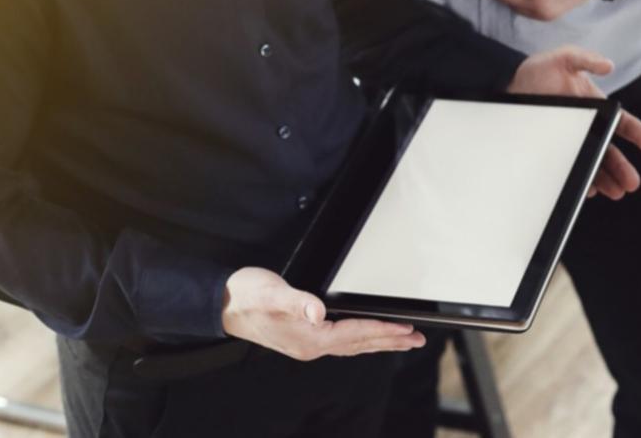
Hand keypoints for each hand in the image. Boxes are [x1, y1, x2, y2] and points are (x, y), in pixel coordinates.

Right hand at [220, 268, 424, 360]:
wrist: (223, 305)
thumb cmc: (246, 296)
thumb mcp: (273, 294)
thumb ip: (298, 302)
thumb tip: (318, 311)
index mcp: (309, 338)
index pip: (356, 334)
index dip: (384, 331)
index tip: (408, 330)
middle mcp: (311, 347)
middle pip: (360, 345)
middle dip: (390, 341)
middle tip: (418, 340)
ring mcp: (306, 345)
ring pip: (352, 346)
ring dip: (378, 343)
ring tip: (401, 341)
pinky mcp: (302, 339)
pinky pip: (340, 343)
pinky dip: (360, 340)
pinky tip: (365, 338)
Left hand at [509, 45, 640, 199]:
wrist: (508, 88)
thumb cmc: (539, 72)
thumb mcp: (561, 58)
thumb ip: (584, 59)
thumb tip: (608, 65)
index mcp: (597, 107)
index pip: (624, 124)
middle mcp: (589, 127)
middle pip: (611, 151)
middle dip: (623, 168)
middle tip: (632, 184)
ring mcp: (573, 142)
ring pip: (595, 164)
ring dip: (607, 180)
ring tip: (615, 193)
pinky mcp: (557, 153)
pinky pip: (573, 170)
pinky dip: (582, 180)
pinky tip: (587, 189)